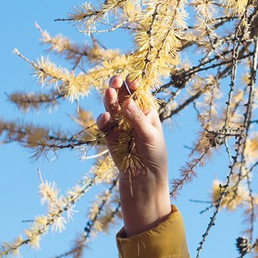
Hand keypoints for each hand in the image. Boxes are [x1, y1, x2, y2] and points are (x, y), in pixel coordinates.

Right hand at [101, 75, 172, 234]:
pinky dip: (103, 120)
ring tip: (109, 93)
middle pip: (122, 97)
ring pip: (111, 107)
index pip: (139, 94)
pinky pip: (104, 124)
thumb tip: (127, 101)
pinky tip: (105, 117)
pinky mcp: (109, 136)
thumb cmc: (154, 154)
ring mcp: (119, 124)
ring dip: (109, 100)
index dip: (134, 85)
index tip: (131, 80)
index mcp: (146, 111)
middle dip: (118, 88)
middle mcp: (131, 115)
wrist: (144, 177)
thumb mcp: (150, 135)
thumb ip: (137, 118)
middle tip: (114, 81)